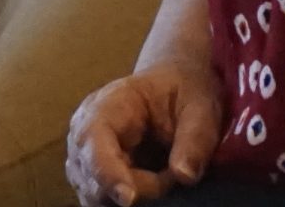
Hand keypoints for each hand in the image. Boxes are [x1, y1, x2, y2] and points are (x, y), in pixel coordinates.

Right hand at [65, 62, 223, 205]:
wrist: (171, 89)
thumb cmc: (183, 92)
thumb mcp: (200, 107)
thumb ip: (195, 138)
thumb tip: (184, 175)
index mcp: (107, 105)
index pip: (94, 141)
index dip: (107, 172)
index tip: (130, 198)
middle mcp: (85, 133)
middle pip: (95, 178)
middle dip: (139, 185)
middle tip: (173, 173)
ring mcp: (83, 158)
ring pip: (99, 196)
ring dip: (137, 193)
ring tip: (165, 173)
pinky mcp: (90, 177)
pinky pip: (103, 201)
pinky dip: (131, 197)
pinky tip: (150, 181)